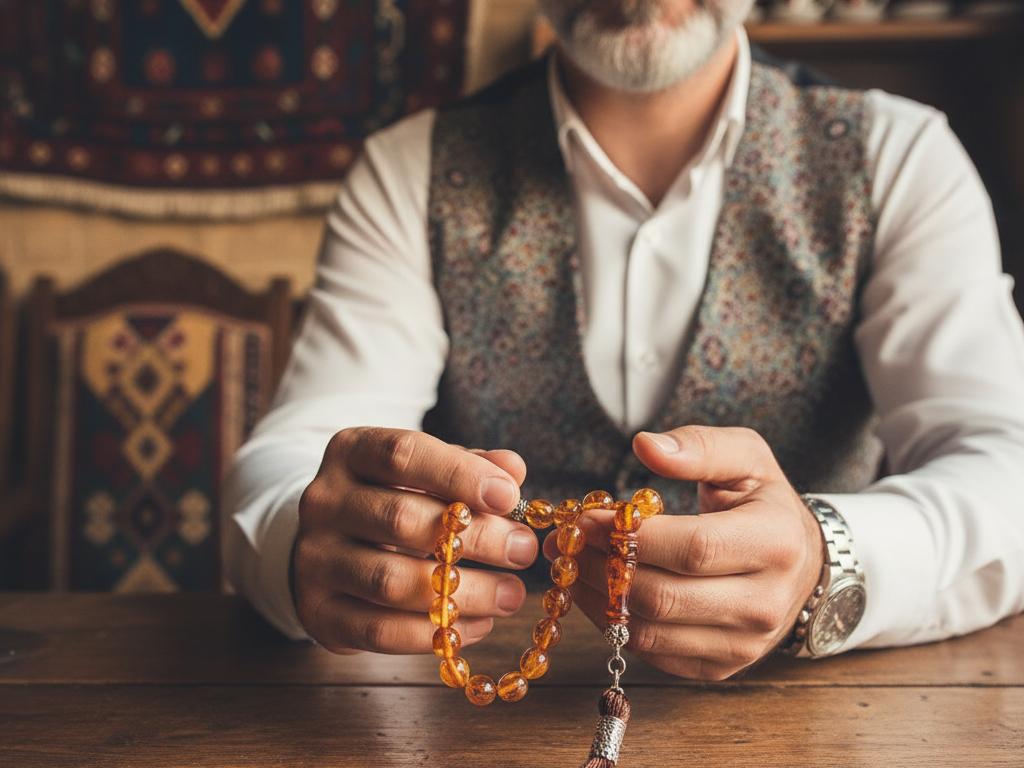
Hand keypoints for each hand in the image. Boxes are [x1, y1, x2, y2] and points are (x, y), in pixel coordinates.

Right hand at [295, 427, 538, 653]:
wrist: (328, 544)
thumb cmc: (394, 498)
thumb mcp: (426, 471)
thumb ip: (468, 465)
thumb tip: (513, 469)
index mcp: (350, 452)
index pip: (403, 454)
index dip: (459, 473)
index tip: (510, 496)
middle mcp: (323, 501)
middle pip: (402, 519)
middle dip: (476, 538)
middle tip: (524, 550)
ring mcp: (314, 560)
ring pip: (392, 581)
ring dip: (464, 593)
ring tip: (511, 594)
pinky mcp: (318, 613)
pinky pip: (380, 630)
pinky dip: (436, 632)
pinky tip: (479, 624)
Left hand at [543, 426, 824, 680]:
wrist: (801, 564)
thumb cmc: (763, 502)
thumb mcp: (745, 457)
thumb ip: (698, 446)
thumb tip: (645, 445)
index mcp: (776, 543)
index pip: (692, 548)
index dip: (629, 535)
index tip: (585, 517)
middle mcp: (766, 603)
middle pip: (663, 597)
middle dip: (600, 567)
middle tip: (565, 542)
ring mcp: (744, 644)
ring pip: (648, 632)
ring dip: (596, 598)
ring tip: (570, 563)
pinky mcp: (719, 667)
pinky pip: (650, 652)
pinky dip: (612, 623)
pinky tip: (595, 590)